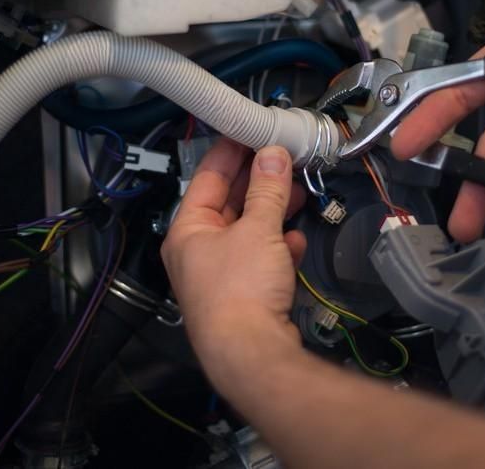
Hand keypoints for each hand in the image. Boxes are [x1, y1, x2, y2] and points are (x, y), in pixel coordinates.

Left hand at [161, 139, 306, 374]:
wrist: (251, 355)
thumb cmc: (241, 290)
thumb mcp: (257, 229)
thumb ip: (267, 190)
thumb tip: (272, 156)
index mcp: (188, 230)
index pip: (207, 177)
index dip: (230, 152)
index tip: (251, 130)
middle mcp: (198, 251)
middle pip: (228, 204)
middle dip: (257, 181)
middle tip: (282, 157)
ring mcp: (220, 275)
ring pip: (248, 231)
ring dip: (272, 212)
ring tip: (297, 192)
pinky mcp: (243, 295)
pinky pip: (260, 259)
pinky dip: (277, 247)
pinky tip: (295, 240)